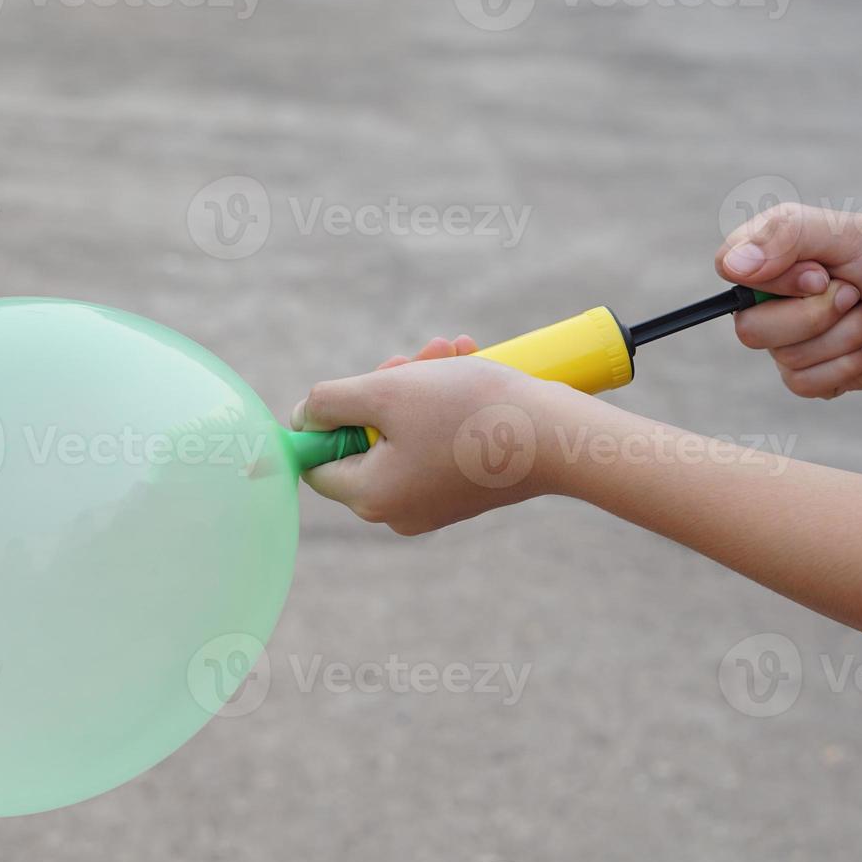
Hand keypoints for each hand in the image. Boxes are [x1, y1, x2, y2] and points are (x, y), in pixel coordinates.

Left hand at [291, 341, 600, 535]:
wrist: (559, 437)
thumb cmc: (469, 411)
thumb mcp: (384, 391)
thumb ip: (329, 401)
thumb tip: (302, 416)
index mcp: (369, 498)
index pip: (318, 458)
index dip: (328, 415)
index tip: (361, 382)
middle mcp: (396, 511)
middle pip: (364, 438)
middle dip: (388, 385)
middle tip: (416, 355)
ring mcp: (432, 503)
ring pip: (404, 431)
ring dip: (421, 384)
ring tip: (453, 350)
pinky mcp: (464, 489)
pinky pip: (436, 440)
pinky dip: (446, 402)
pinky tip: (470, 365)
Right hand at [716, 202, 861, 398]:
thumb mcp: (849, 232)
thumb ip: (788, 236)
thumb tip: (731, 266)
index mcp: (773, 256)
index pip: (729, 269)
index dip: (774, 280)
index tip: (820, 273)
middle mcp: (771, 300)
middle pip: (750, 328)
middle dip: (816, 314)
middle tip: (855, 293)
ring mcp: (787, 341)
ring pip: (785, 356)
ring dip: (845, 335)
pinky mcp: (808, 375)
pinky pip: (804, 383)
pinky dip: (849, 363)